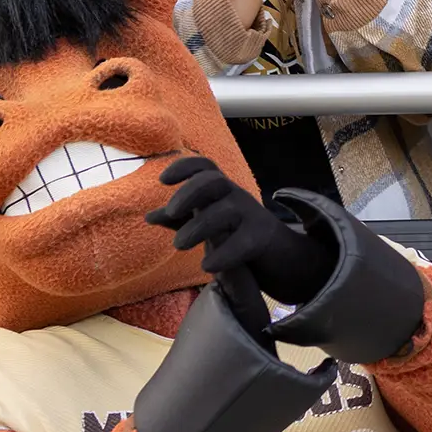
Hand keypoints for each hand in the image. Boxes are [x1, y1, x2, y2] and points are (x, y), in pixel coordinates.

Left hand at [147, 157, 334, 305]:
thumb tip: (149, 215)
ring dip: (199, 226)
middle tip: (172, 213)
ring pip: (225, 210)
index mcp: (221, 190)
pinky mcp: (263, 239)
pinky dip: (223, 253)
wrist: (282, 257)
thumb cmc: (237, 235)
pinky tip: (206, 265)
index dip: (184, 167)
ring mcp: (252, 215)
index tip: (163, 181)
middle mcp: (236, 196)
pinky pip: (243, 241)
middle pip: (213, 181)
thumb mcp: (207, 224)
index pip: (205, 166)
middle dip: (189, 193)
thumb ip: (180, 219)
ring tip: (178, 245)